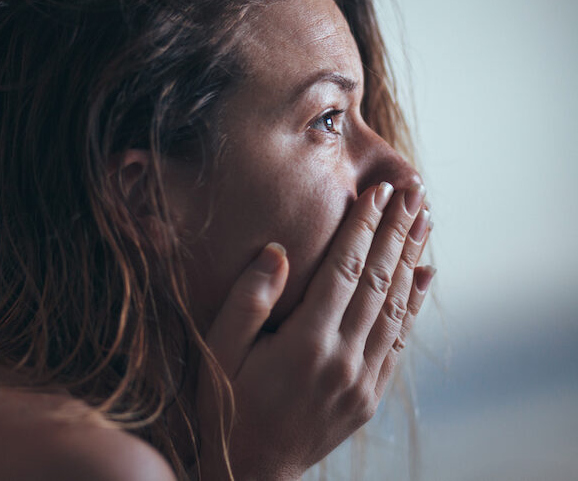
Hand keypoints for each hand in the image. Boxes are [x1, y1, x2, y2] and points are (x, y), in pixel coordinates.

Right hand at [196, 182, 434, 480]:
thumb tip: (278, 251)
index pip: (343, 271)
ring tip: (424, 220)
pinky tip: (423, 276)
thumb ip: (247, 300)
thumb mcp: (220, 351)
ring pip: (395, 308)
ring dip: (410, 259)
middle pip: (377, 282)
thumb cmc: (228, 404)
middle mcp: (342, 359)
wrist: (254, 468)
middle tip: (413, 192)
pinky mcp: (369, 394)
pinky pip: (399, 341)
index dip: (362, 228)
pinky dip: (413, 305)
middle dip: (395, 231)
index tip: (377, 192)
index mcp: (305, 344)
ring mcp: (362, 380)